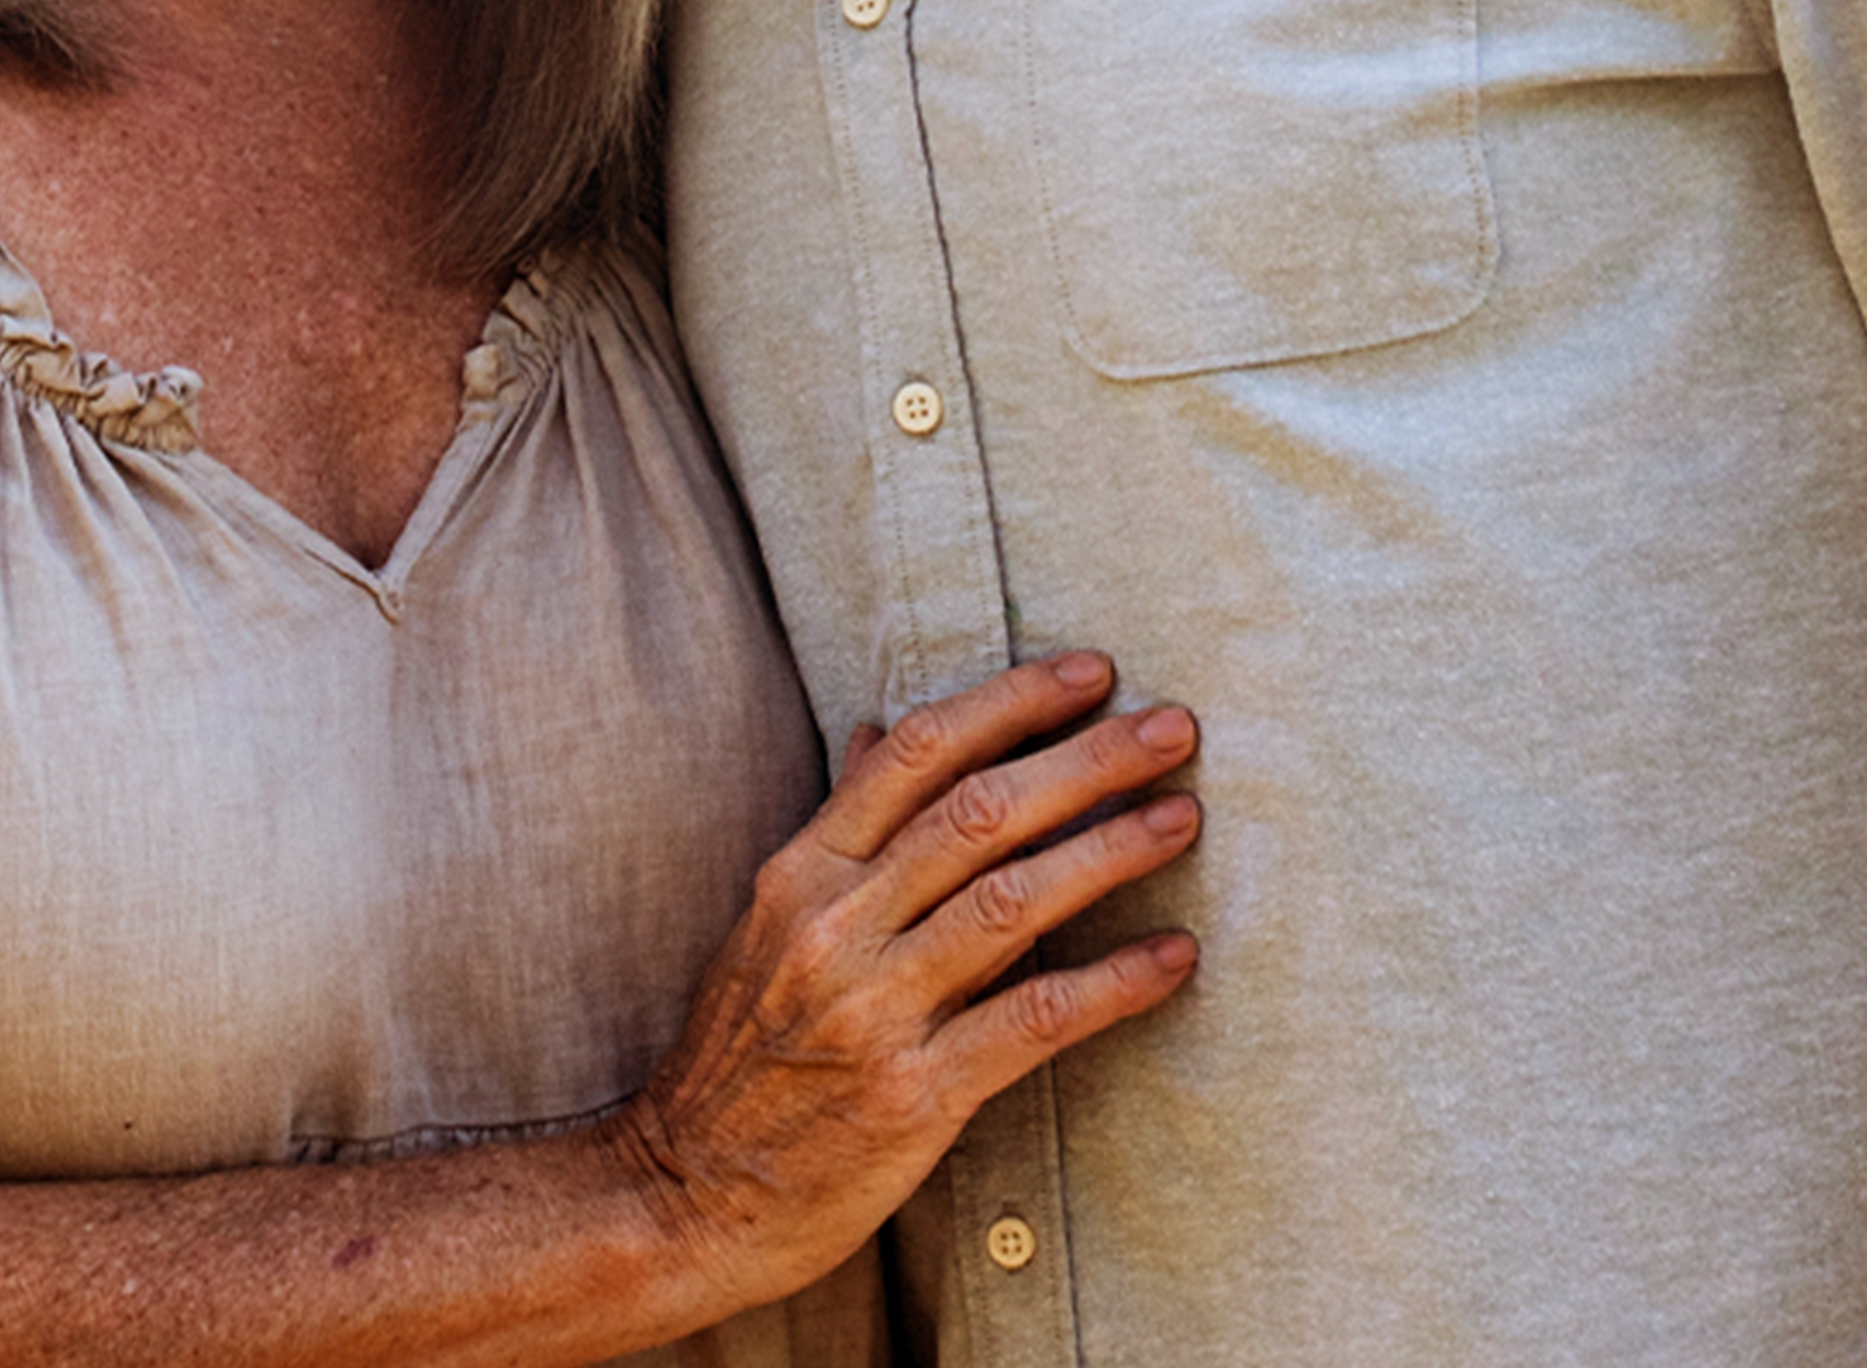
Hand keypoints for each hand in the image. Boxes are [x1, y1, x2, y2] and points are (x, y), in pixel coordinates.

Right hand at [609, 652, 1198, 1302]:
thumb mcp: (768, 920)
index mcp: (803, 872)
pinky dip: (1110, 983)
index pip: (919, 754)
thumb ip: (837, 824)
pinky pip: (1031, 1020)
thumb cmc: (738, 1054)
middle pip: (980, 811)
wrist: (683, 1195)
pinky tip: (1172, 956)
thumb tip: (880, 728)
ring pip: (1013, 900)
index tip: (1092, 672)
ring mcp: (874, 1009)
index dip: (1012, 703)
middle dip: (1087, 759)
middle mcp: (837, 925)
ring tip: (1183, 818)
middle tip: (1172, 727)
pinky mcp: (914, 1095)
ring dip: (1110, 851)